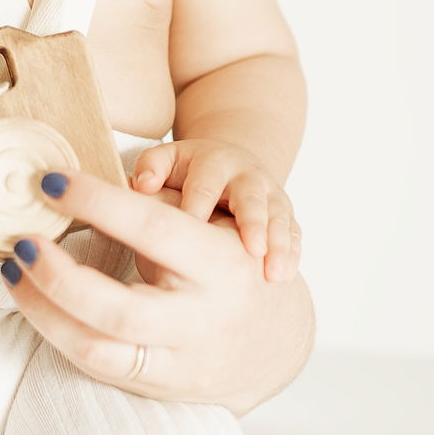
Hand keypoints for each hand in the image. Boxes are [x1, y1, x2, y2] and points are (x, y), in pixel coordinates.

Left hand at [2, 169, 313, 412]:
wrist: (274, 342)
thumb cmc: (231, 266)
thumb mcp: (213, 227)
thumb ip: (157, 207)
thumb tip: (78, 185)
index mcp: (221, 266)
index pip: (153, 229)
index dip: (97, 202)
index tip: (51, 181)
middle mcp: (202, 322)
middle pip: (118, 311)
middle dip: (58, 277)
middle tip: (21, 242)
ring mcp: (180, 365)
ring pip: (97, 351)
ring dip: (42, 312)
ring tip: (13, 272)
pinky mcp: (157, 389)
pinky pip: (96, 367)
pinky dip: (57, 333)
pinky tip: (35, 302)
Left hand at [132, 138, 300, 280]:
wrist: (231, 161)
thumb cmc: (189, 169)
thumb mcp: (167, 159)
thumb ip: (151, 167)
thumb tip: (140, 185)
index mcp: (214, 162)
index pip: (205, 185)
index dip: (199, 207)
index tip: (191, 231)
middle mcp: (247, 176)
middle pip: (251, 199)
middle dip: (253, 224)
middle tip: (253, 250)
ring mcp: (270, 195)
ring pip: (278, 218)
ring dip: (278, 245)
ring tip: (274, 273)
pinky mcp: (285, 214)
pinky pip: (293, 233)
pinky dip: (291, 253)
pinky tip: (285, 275)